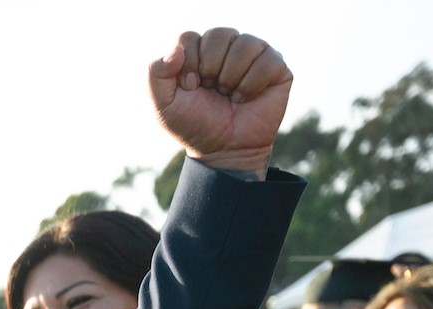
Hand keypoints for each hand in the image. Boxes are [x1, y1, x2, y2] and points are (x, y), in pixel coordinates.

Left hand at [147, 29, 290, 174]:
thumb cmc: (195, 124)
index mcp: (199, 50)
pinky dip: (252, 84)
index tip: (191, 87)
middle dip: (210, 68)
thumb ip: (156, 73)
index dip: (188, 63)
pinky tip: (245, 97)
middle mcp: (227, 47)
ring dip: (231, 76)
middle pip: (218, 34)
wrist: (223, 150)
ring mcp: (254, 55)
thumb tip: (176, 51)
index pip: (189, 37)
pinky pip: (267, 59)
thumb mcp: (163, 104)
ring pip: (244, 43)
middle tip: (212, 90)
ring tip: (228, 94)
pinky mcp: (276, 67)